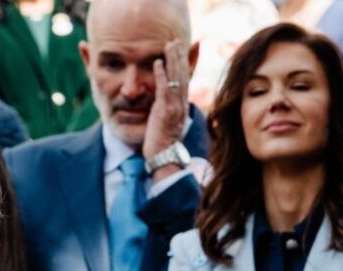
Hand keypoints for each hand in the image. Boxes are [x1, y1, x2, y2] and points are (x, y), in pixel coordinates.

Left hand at [142, 40, 189, 170]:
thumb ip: (167, 111)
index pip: (184, 81)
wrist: (163, 157)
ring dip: (173, 60)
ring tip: (170, 45)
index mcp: (182, 107)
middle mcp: (181, 104)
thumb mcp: (167, 124)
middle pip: (183, 76)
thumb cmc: (162, 144)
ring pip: (176, 79)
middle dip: (180, 57)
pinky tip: (157, 62)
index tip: (181, 51)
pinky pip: (164, 89)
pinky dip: (161, 74)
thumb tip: (165, 105)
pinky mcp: (164, 111)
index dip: (183, 65)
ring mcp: (174, 107)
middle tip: (177, 41)